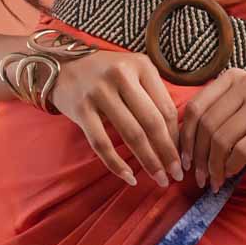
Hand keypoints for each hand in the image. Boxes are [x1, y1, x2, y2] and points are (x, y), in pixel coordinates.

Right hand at [49, 50, 183, 188]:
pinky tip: (130, 178)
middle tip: (176, 175)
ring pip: (131, 134)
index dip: (176, 136)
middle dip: (167, 152)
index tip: (182, 156)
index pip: (165, 107)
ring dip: (148, 161)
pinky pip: (102, 143)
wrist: (63, 66)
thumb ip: (153, 95)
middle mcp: (122, 75)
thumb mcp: (134, 72)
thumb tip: (175, 136)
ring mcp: (99, 92)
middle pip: (152, 122)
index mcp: (141, 65)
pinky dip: (117, 164)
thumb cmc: (107, 73)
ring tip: (159, 179)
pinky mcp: (81, 109)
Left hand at [178, 68, 245, 192]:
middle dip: (198, 156)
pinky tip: (230, 174)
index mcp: (233, 77)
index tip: (185, 159)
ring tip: (213, 180)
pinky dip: (231, 166)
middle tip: (199, 177)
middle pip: (207, 124)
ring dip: (213, 166)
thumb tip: (184, 145)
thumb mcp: (243, 105)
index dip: (186, 137)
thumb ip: (217, 114)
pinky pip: (241, 150)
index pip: (196, 107)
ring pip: (222, 138)